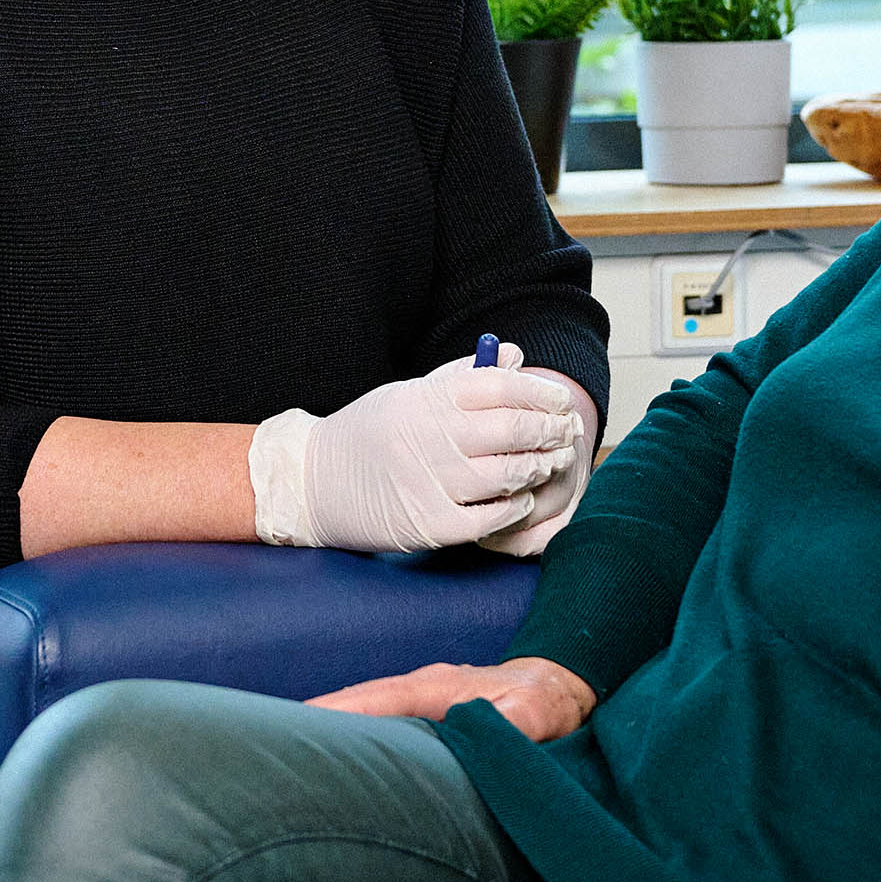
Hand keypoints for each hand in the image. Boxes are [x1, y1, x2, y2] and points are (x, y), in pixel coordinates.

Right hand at [252, 347, 585, 553]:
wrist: (313, 483)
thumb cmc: (369, 433)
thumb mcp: (409, 394)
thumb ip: (463, 377)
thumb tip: (516, 356)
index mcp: (425, 400)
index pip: (498, 386)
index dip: (539, 392)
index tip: (560, 401)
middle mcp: (427, 438)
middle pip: (510, 429)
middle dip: (549, 431)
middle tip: (566, 434)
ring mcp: (428, 483)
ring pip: (505, 474)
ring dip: (536, 468)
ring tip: (549, 463)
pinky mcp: (428, 525)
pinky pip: (488, 518)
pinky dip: (512, 507)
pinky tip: (520, 498)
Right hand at [310, 655, 594, 741]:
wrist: (559, 687)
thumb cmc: (546, 702)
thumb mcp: (536, 714)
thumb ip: (510, 724)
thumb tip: (482, 736)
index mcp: (432, 686)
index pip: (371, 699)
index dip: (332, 715)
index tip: (290, 730)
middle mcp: (415, 690)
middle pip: (352, 707)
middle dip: (312, 727)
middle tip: (267, 755)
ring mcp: (415, 703)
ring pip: (361, 718)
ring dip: (329, 737)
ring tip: (285, 767)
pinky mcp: (420, 719)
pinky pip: (376, 728)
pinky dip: (351, 743)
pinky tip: (333, 769)